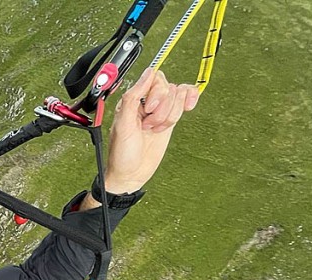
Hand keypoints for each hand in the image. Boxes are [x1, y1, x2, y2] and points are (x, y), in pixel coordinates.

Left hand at [103, 68, 200, 192]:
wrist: (132, 174)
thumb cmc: (122, 153)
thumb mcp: (122, 124)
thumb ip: (133, 96)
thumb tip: (149, 73)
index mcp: (132, 99)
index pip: (154, 78)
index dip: (156, 93)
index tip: (148, 109)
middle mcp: (146, 101)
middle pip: (169, 88)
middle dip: (161, 109)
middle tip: (148, 125)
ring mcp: (160, 110)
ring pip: (179, 96)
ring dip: (169, 115)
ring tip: (154, 129)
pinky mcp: (170, 119)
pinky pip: (186, 99)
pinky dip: (189, 101)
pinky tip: (188, 107)